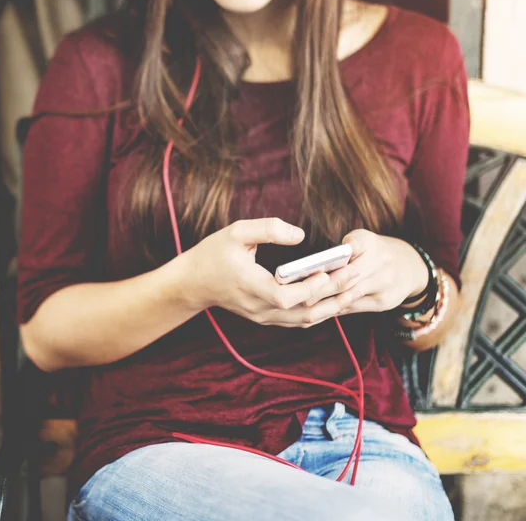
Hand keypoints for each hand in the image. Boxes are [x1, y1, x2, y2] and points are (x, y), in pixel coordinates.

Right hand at [183, 218, 358, 327]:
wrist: (193, 283)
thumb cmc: (213, 254)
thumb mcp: (236, 232)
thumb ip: (268, 229)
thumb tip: (300, 234)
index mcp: (250, 285)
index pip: (285, 296)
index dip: (309, 288)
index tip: (328, 272)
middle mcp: (258, 307)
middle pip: (302, 311)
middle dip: (331, 295)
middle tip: (355, 277)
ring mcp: (262, 316)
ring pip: (303, 320)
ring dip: (329, 307)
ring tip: (352, 290)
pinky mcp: (265, 318)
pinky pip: (297, 320)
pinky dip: (317, 311)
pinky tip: (333, 299)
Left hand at [302, 229, 429, 318]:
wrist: (408, 266)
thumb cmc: (373, 250)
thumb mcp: (360, 239)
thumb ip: (342, 249)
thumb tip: (316, 268)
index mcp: (370, 245)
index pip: (345, 257)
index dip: (327, 270)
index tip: (306, 277)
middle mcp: (381, 266)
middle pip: (345, 281)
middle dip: (320, 291)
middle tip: (299, 297)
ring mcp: (384, 287)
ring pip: (348, 298)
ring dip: (325, 305)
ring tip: (303, 308)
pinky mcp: (384, 303)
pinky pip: (354, 309)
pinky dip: (334, 311)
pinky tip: (317, 314)